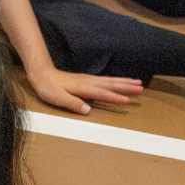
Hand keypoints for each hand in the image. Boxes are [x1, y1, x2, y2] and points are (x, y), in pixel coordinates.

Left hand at [25, 64, 143, 113]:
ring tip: (138, 83)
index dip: (116, 97)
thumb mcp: (58, 98)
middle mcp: (89, 82)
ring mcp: (89, 80)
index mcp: (84, 88)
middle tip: (142, 88)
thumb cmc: (48, 88)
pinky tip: (121, 82)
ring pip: (111, 81)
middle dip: (127, 86)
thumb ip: (73, 104)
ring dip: (125, 82)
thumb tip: (87, 110)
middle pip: (112, 84)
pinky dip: (117, 80)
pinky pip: (106, 80)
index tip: (129, 100)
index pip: (103, 94)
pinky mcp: (88, 80)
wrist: (42, 74)